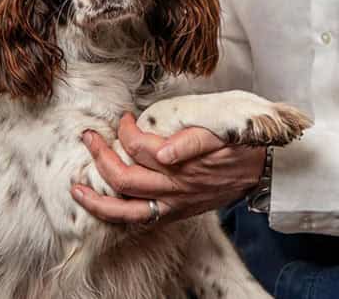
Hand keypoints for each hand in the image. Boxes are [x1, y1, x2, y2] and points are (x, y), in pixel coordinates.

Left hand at [71, 112, 265, 224]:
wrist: (262, 168)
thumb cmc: (239, 143)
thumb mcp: (222, 130)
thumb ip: (192, 140)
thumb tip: (164, 151)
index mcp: (184, 164)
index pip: (139, 148)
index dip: (125, 131)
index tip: (125, 117)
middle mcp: (175, 188)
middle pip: (124, 179)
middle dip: (100, 156)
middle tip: (89, 137)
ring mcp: (173, 204)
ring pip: (125, 210)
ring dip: (97, 199)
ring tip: (76, 188)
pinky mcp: (175, 212)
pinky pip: (139, 221)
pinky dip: (116, 215)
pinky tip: (103, 206)